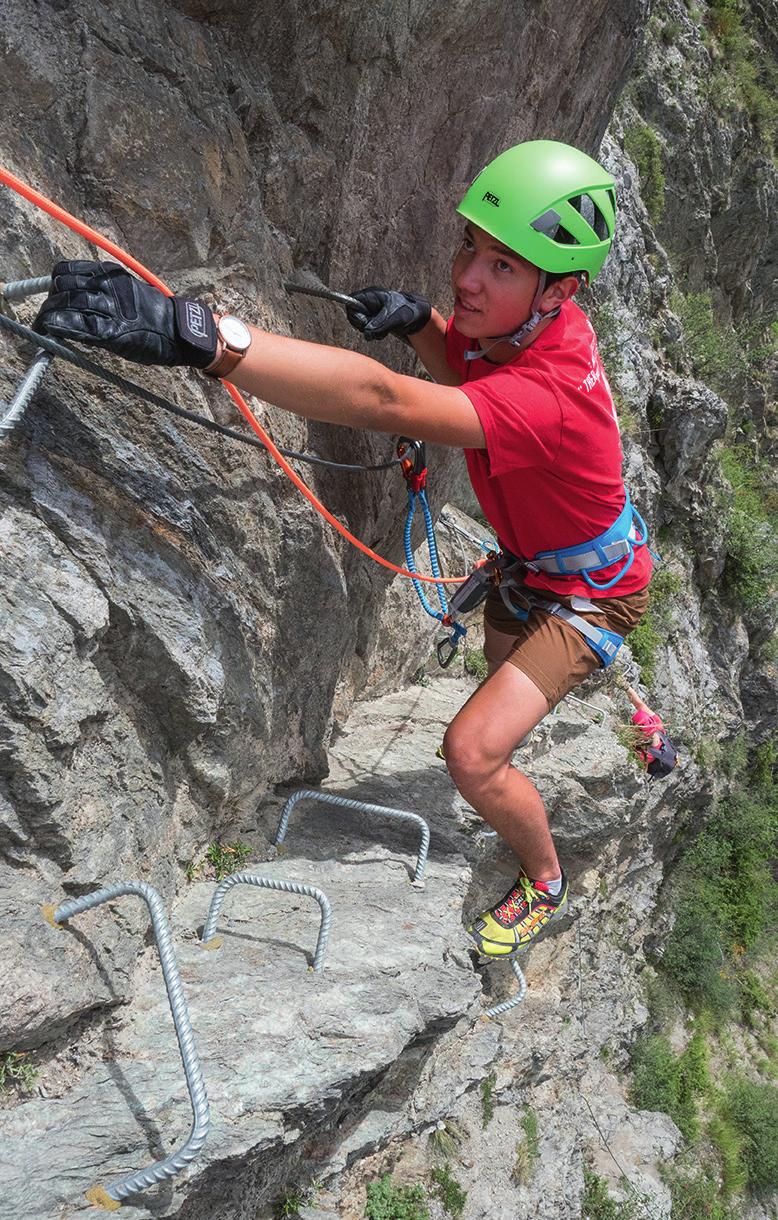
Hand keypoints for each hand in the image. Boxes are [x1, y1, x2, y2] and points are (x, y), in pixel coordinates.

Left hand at [35, 261, 217, 367]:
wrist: (177, 331)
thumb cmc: (152, 315)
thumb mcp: (126, 291)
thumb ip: (101, 290)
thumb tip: (73, 294)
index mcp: (109, 273)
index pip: (66, 270)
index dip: (54, 283)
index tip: (52, 295)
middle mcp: (107, 286)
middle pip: (62, 286)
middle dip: (49, 302)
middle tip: (45, 317)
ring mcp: (110, 308)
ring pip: (67, 304)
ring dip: (49, 315)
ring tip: (44, 326)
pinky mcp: (112, 332)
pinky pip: (79, 327)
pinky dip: (61, 328)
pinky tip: (50, 330)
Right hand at [345, 285, 430, 340]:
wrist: (418, 316)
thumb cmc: (407, 312)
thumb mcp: (393, 319)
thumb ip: (379, 326)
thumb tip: (367, 334)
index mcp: (372, 295)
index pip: (351, 301)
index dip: (354, 314)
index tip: (364, 322)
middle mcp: (370, 302)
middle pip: (354, 315)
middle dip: (363, 325)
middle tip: (375, 329)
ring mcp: (372, 311)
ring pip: (362, 324)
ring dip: (371, 331)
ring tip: (384, 330)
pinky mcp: (376, 319)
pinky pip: (369, 329)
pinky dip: (375, 333)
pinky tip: (385, 332)